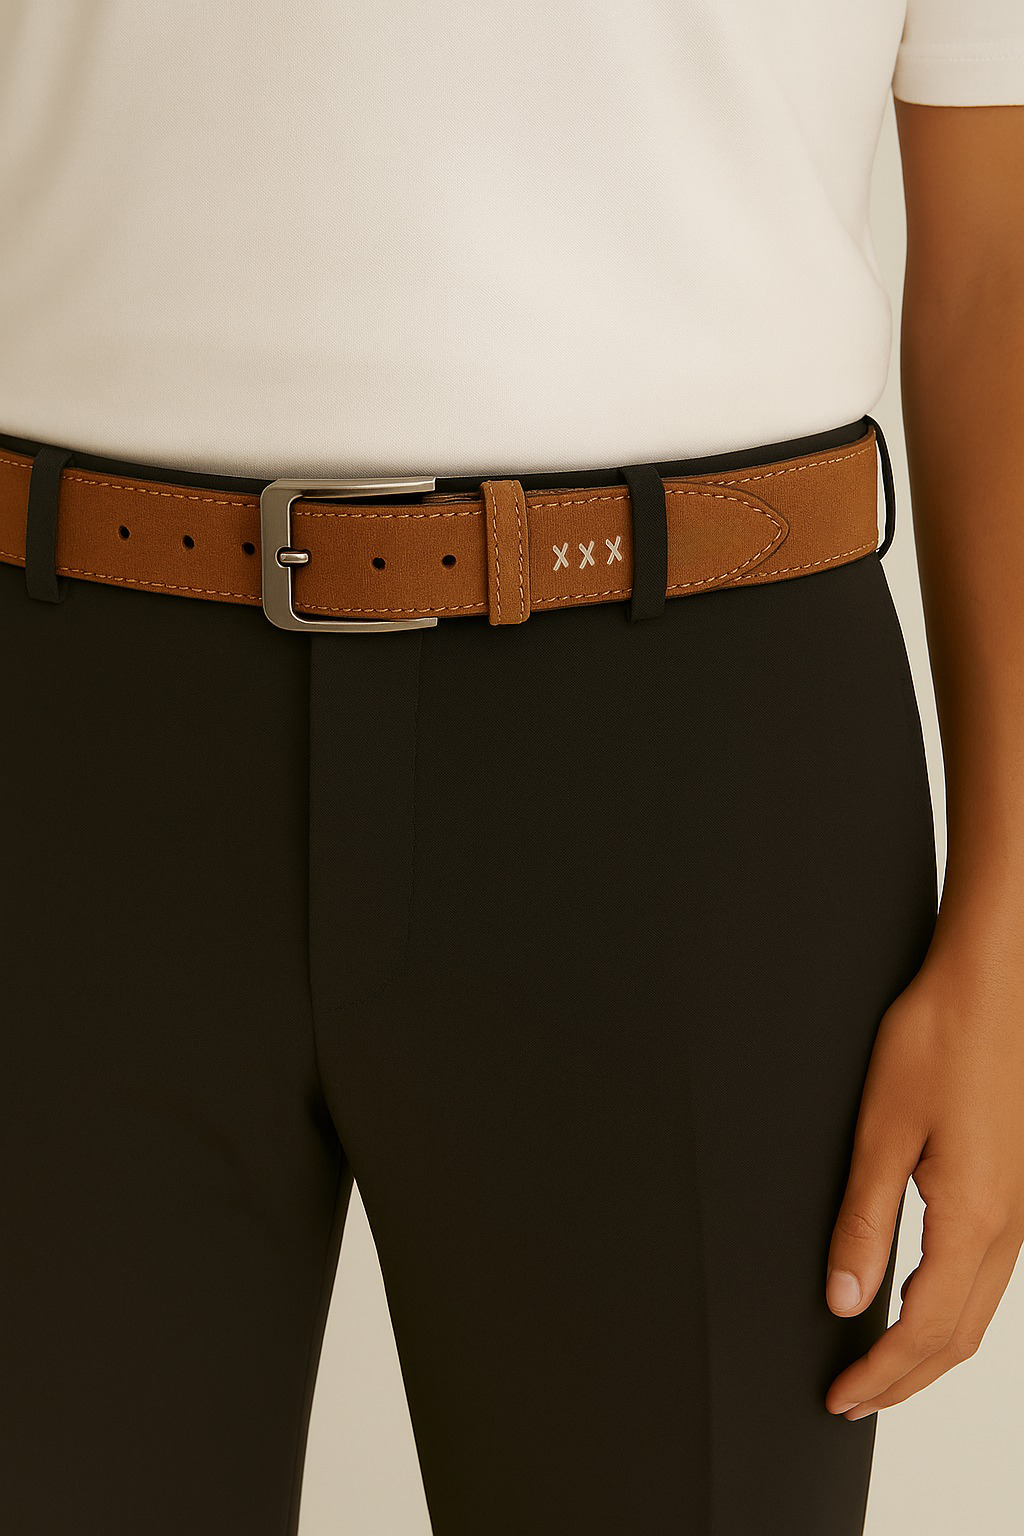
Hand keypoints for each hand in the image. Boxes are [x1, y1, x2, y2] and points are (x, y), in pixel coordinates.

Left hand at [824, 911, 1023, 1419]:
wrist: (994, 984)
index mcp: (972, 1218)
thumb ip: (864, 1221)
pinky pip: (987, 1276)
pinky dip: (950, 1310)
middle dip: (904, 1379)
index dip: (880, 1375)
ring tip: (881, 1366)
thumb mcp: (883, 1130)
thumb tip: (845, 1299)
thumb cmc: (940, 1038)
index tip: (839, 1398)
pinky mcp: (1015, 1188)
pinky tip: (920, 1300)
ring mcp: (1018, 1209)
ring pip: (978, 1311)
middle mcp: (1006, 1225)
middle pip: (958, 1336)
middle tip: (853, 1400)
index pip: (923, 1329)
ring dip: (929, 1349)